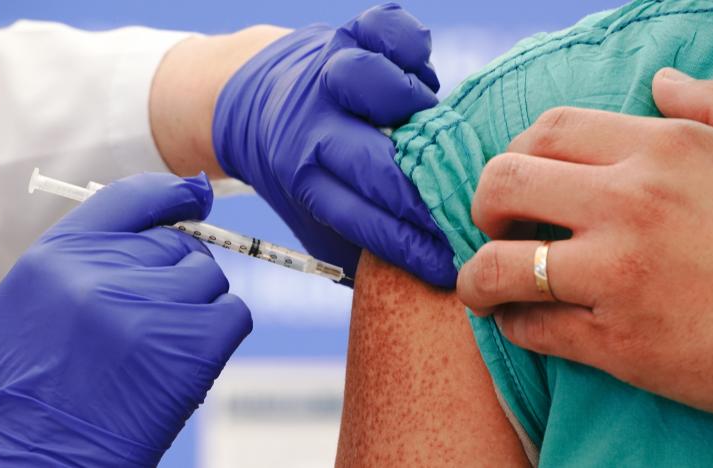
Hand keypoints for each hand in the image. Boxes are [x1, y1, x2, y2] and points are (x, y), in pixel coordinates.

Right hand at [0, 172, 250, 465]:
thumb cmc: (1, 397)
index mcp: (59, 255)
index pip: (133, 198)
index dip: (173, 193)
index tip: (195, 195)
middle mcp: (107, 275)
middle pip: (177, 244)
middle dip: (172, 270)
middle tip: (146, 313)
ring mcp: (153, 312)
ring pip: (208, 278)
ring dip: (196, 303)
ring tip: (157, 341)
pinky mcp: (191, 349)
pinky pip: (233, 314)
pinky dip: (220, 330)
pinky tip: (184, 356)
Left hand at [213, 3, 455, 286]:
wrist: (250, 100)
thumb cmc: (301, 169)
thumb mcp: (313, 216)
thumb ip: (360, 243)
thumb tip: (424, 282)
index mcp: (300, 176)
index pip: (362, 219)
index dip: (409, 246)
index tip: (448, 267)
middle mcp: (310, 124)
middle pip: (371, 161)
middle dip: (421, 196)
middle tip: (462, 211)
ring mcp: (327, 73)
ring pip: (367, 82)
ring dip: (407, 107)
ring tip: (428, 124)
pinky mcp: (347, 33)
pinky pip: (384, 27)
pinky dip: (408, 44)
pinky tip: (419, 68)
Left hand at [456, 68, 712, 420]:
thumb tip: (661, 81)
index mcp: (665, 149)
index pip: (550, 130)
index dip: (518, 151)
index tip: (520, 178)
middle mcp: (631, 204)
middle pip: (504, 184)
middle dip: (483, 205)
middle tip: (494, 225)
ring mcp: (620, 275)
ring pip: (500, 266)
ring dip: (478, 277)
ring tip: (483, 286)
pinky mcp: (622, 343)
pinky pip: (535, 329)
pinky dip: (515, 326)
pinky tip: (521, 324)